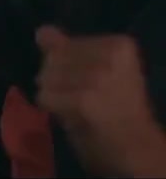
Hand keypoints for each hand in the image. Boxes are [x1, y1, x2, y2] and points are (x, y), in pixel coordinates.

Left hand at [36, 27, 165, 175]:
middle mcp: (111, 57)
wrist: (136, 148)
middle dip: (58, 79)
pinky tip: (73, 116)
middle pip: (53, 59)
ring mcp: (97, 78)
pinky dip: (51, 108)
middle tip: (86, 98)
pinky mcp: (83, 100)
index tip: (98, 84)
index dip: (71, 66)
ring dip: (55, 95)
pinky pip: (44, 96)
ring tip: (79, 107)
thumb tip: (41, 30)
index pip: (65, 44)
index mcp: (121, 45)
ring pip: (45, 77)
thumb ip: (68, 48)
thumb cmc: (118, 108)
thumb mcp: (99, 70)